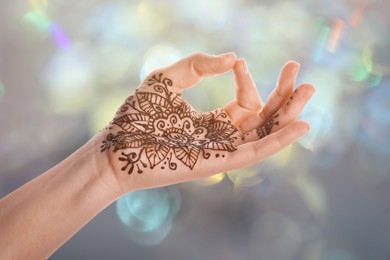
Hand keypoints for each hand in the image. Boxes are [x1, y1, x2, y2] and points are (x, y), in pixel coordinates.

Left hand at [100, 52, 314, 191]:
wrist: (115, 148)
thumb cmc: (137, 115)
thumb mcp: (167, 78)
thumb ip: (198, 64)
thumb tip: (234, 57)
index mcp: (211, 121)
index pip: (244, 101)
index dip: (246, 79)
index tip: (238, 62)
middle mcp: (221, 138)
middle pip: (263, 119)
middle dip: (283, 96)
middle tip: (297, 69)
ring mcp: (220, 151)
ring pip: (264, 134)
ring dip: (288, 114)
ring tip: (308, 89)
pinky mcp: (217, 163)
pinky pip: (254, 152)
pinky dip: (278, 141)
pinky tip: (300, 125)